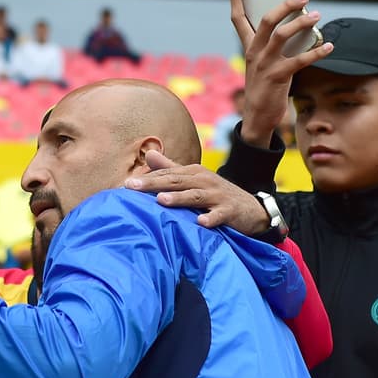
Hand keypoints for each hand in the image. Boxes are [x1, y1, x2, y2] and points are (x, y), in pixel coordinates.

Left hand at [125, 150, 268, 234]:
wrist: (252, 208)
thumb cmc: (216, 194)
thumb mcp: (194, 180)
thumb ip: (171, 168)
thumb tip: (148, 154)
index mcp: (193, 173)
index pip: (166, 175)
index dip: (146, 179)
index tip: (125, 185)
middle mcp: (204, 180)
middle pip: (175, 182)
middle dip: (153, 184)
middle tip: (132, 187)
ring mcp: (217, 195)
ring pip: (195, 196)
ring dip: (179, 198)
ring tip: (161, 200)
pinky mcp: (230, 210)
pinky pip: (219, 214)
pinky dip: (211, 217)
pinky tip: (201, 222)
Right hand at [228, 0, 333, 146]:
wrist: (257, 118)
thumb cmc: (264, 87)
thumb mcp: (262, 63)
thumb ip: (272, 44)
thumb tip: (297, 25)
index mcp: (249, 47)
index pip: (238, 18)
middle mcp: (254, 52)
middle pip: (266, 21)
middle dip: (284, 5)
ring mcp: (264, 65)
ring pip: (282, 35)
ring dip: (301, 23)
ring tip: (317, 16)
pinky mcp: (277, 77)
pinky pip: (299, 60)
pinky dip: (316, 52)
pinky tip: (329, 46)